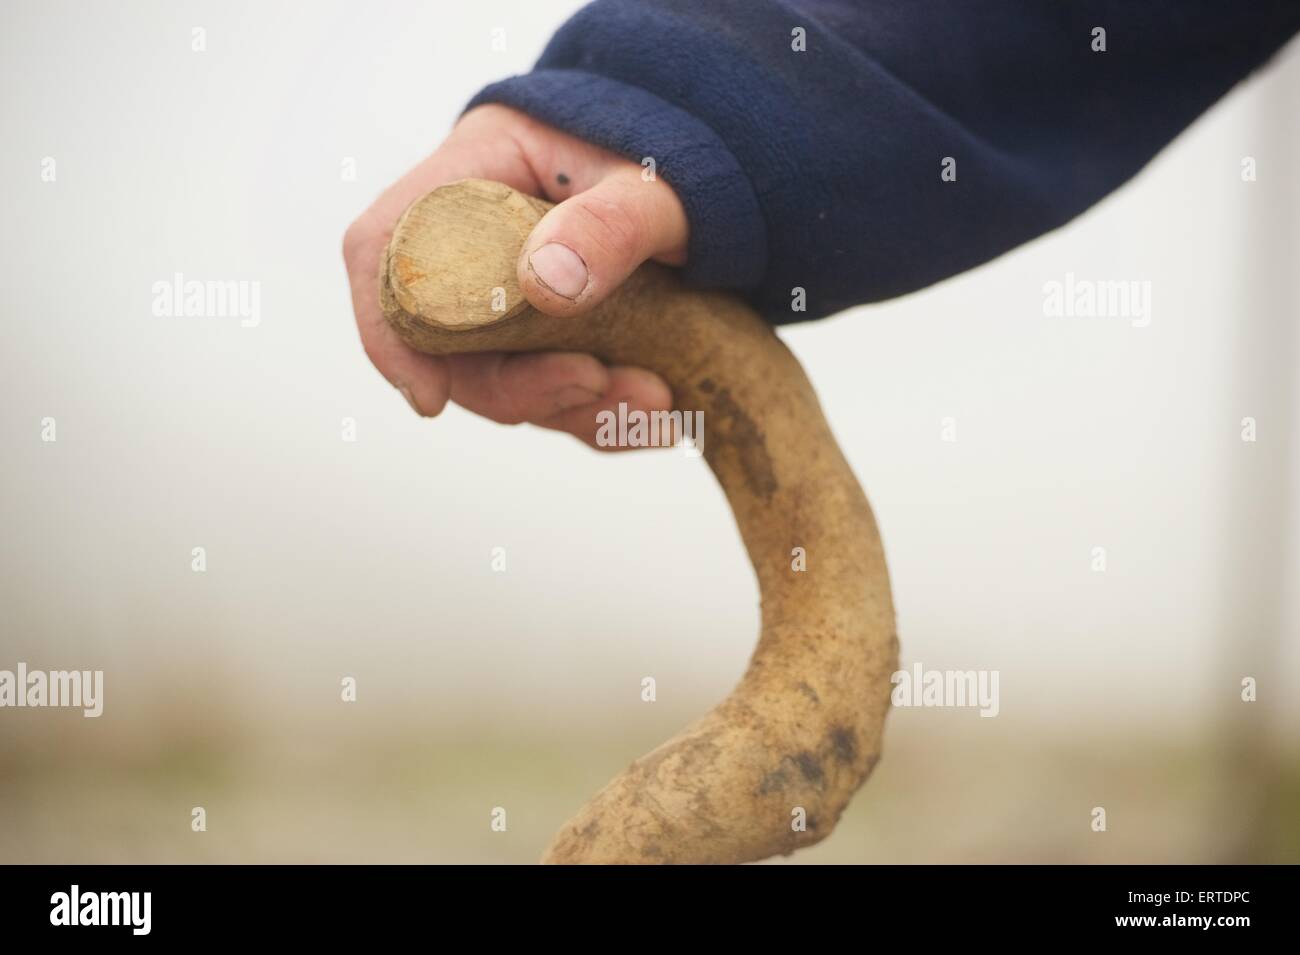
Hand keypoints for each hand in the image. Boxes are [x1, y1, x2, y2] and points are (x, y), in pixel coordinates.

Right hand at [343, 104, 688, 447]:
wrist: (726, 168)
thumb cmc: (682, 151)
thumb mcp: (655, 182)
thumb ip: (609, 223)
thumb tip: (544, 284)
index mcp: (474, 174)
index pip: (387, 249)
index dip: (389, 328)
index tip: (428, 397)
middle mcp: (478, 240)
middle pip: (448, 340)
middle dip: (517, 387)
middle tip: (594, 388)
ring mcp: (513, 293)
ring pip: (509, 379)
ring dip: (574, 409)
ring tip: (655, 402)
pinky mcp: (554, 333)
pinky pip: (560, 394)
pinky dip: (603, 419)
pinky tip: (656, 419)